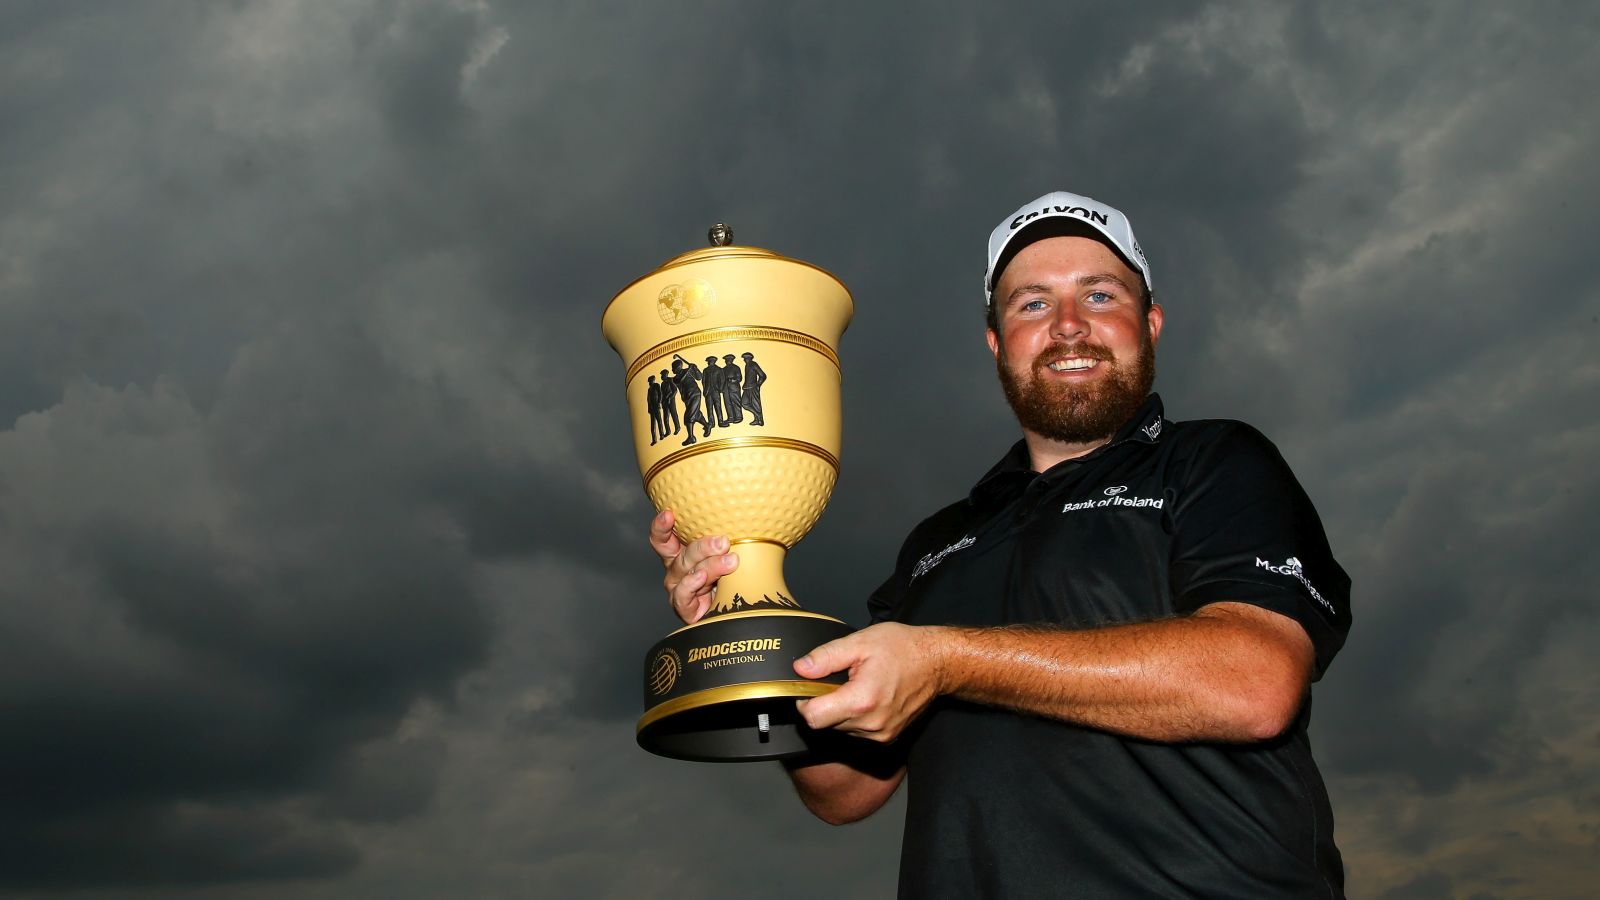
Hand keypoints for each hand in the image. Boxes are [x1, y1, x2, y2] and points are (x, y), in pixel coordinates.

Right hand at [649, 509, 739, 624]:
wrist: (734, 612)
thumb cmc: (730, 578)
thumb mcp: (729, 555)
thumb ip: (730, 540)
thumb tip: (750, 520)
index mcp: (682, 553)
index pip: (664, 539)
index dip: (661, 526)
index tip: (669, 514)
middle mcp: (676, 569)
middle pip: (682, 555)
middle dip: (702, 546)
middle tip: (723, 542)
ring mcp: (678, 589)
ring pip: (686, 573)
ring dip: (709, 565)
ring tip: (729, 562)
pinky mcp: (683, 608)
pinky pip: (682, 595)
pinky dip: (691, 585)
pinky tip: (702, 578)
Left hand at [792, 623, 948, 742]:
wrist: (937, 663)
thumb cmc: (904, 649)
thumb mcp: (860, 643)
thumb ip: (826, 657)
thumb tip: (800, 668)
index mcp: (861, 700)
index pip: (813, 718)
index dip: (804, 701)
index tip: (810, 688)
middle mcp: (871, 724)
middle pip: (826, 723)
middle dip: (826, 702)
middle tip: (841, 679)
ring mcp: (881, 734)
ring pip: (840, 728)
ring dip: (841, 709)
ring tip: (859, 686)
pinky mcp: (887, 737)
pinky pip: (858, 731)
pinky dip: (856, 716)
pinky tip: (869, 696)